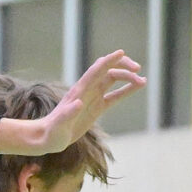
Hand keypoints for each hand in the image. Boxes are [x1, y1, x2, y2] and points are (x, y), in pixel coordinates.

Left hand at [0, 50, 145, 154]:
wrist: (47, 139)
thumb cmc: (51, 133)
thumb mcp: (59, 125)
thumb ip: (68, 114)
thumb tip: (78, 102)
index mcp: (79, 91)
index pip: (96, 71)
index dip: (108, 61)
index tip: (121, 53)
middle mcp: (87, 91)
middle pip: (107, 71)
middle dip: (122, 67)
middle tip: (137, 70)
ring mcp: (93, 98)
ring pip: (113, 81)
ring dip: (127, 78)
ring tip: (143, 81)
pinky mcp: (97, 108)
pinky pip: (115, 96)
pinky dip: (126, 91)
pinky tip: (138, 87)